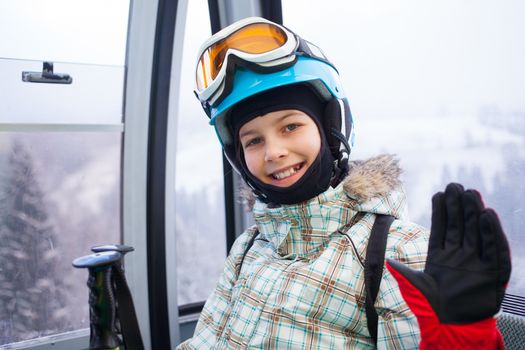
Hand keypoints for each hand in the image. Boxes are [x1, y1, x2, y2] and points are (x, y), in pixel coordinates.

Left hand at [386, 183, 510, 348]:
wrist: (451, 325)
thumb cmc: (430, 305)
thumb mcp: (414, 285)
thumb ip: (403, 272)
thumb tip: (387, 260)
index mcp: (441, 255)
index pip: (441, 228)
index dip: (441, 211)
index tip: (439, 193)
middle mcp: (459, 255)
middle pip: (460, 225)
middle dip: (458, 206)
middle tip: (455, 185)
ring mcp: (477, 262)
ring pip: (476, 232)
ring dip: (474, 213)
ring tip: (471, 193)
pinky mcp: (493, 271)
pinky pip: (494, 248)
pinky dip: (492, 232)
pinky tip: (487, 215)